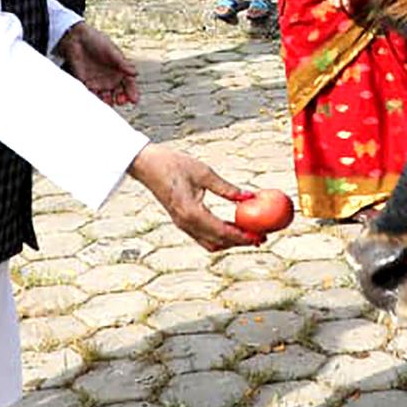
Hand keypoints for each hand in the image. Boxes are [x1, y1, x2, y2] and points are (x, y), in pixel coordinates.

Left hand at [55, 23, 138, 105]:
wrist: (77, 40)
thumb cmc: (96, 42)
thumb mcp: (111, 51)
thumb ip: (122, 63)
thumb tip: (135, 73)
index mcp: (120, 71)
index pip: (129, 84)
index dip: (132, 92)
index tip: (134, 100)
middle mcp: (111, 79)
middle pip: (119, 93)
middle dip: (121, 99)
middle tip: (120, 101)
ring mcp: (99, 83)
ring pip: (106, 97)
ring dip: (108, 101)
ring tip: (108, 101)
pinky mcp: (86, 84)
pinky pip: (92, 94)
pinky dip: (94, 98)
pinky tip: (96, 98)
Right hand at [126, 143, 260, 250]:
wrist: (146, 165)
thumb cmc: (173, 164)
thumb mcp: (203, 173)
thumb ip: (227, 188)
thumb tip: (250, 197)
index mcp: (191, 213)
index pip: (222, 232)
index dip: (243, 237)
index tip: (260, 236)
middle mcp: (186, 223)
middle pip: (218, 242)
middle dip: (240, 243)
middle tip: (260, 238)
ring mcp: (182, 224)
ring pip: (210, 243)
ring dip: (230, 242)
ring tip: (249, 235)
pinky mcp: (181, 221)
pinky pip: (203, 236)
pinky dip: (219, 236)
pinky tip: (232, 227)